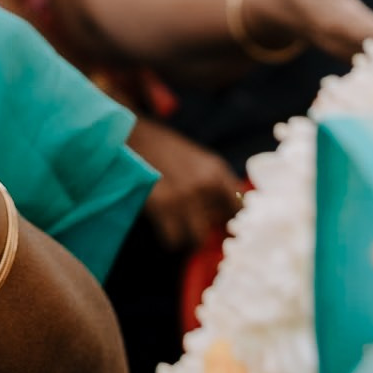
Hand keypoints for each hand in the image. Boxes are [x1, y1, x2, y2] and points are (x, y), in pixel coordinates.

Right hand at [126, 118, 242, 252]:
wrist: (134, 133)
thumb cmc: (165, 147)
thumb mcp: (199, 159)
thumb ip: (216, 182)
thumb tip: (227, 211)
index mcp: (217, 171)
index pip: (238, 208)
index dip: (229, 218)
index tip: (220, 223)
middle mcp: (205, 185)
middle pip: (220, 228)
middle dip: (208, 228)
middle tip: (195, 223)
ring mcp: (184, 197)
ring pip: (196, 238)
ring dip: (188, 236)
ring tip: (178, 226)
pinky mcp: (162, 206)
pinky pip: (173, 239)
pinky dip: (169, 237)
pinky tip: (164, 225)